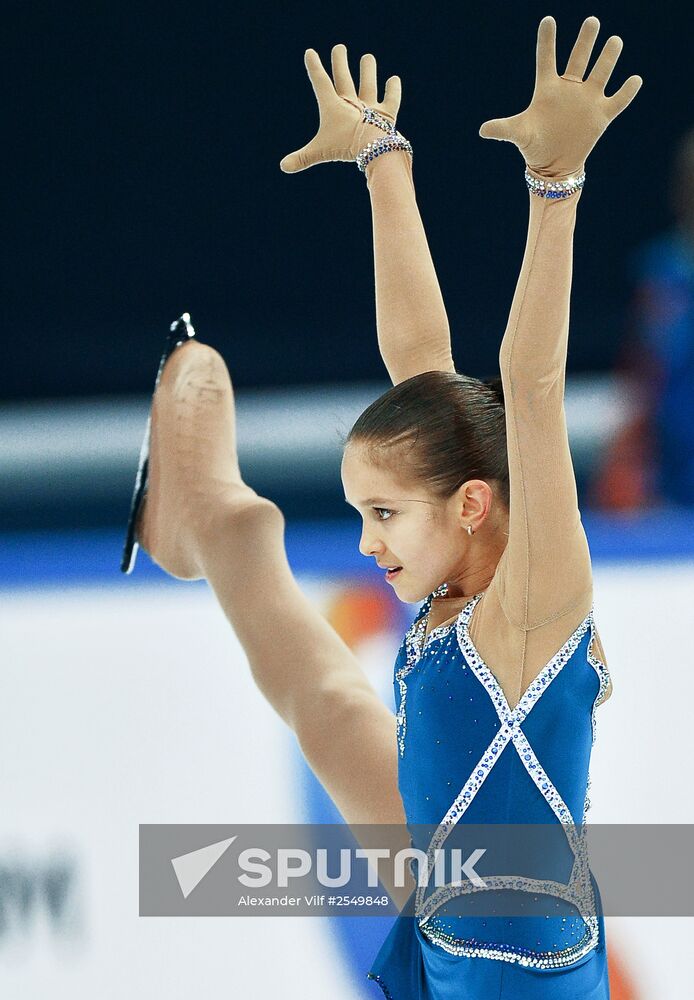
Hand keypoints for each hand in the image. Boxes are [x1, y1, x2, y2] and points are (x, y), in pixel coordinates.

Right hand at [280, 44, 401, 172]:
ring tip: (368, 58)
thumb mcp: (319, 151)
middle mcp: (352, 103)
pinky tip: (394, 79)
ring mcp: (370, 107)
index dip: (315, 67)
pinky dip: (394, 90)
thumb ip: (302, 158)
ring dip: (368, 71)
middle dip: (340, 62)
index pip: (321, 83)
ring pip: (369, 85)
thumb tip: (283, 166)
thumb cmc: (344, 146)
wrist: (371, 145)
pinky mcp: (386, 115)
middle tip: (339, 48)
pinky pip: (392, 99)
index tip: (310, 52)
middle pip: (344, 78)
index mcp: (333, 106)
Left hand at [479, 16, 642, 178]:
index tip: (548, 20)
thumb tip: (482, 130)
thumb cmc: (534, 146)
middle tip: (591, 21)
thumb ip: (503, 128)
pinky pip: (618, 100)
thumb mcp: (519, 134)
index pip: (547, 59)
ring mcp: (587, 100)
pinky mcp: (601, 115)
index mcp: (548, 89)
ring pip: (601, 72)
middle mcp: (569, 89)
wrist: (553, 166)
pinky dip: (627, 91)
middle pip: (579, 58)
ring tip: (614, 40)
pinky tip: (635, 79)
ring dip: (608, 57)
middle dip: (585, 40)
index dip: (547, 41)